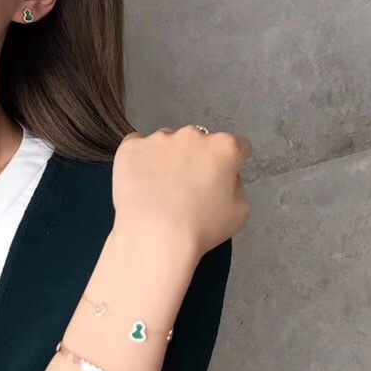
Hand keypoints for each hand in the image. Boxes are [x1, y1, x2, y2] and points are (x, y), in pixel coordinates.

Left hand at [111, 125, 252, 256]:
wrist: (155, 235)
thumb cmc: (201, 228)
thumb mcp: (239, 211)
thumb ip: (235, 184)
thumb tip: (223, 176)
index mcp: (224, 147)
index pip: (236, 146)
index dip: (231, 162)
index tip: (222, 177)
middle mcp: (192, 135)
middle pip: (199, 142)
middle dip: (197, 159)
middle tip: (188, 187)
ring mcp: (159, 139)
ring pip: (167, 142)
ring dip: (168, 157)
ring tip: (160, 188)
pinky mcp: (131, 147)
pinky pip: (137, 146)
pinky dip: (140, 159)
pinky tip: (140, 180)